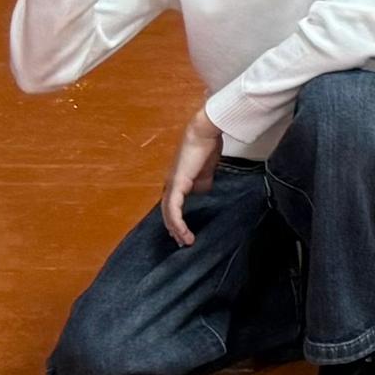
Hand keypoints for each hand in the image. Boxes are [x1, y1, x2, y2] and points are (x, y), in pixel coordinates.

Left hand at [159, 110, 226, 246]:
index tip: (186, 233)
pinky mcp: (176, 183)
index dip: (177, 221)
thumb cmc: (207, 148)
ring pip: (168, 212)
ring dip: (175, 228)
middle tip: (183, 242)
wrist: (204, 133)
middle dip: (174, 229)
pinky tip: (183, 230)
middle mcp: (170, 184)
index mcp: (177, 182)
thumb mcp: (205, 172)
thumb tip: (202, 193)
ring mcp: (171, 184)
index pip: (173, 206)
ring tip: (185, 240)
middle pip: (167, 212)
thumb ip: (202, 183)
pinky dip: (177, 221)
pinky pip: (173, 207)